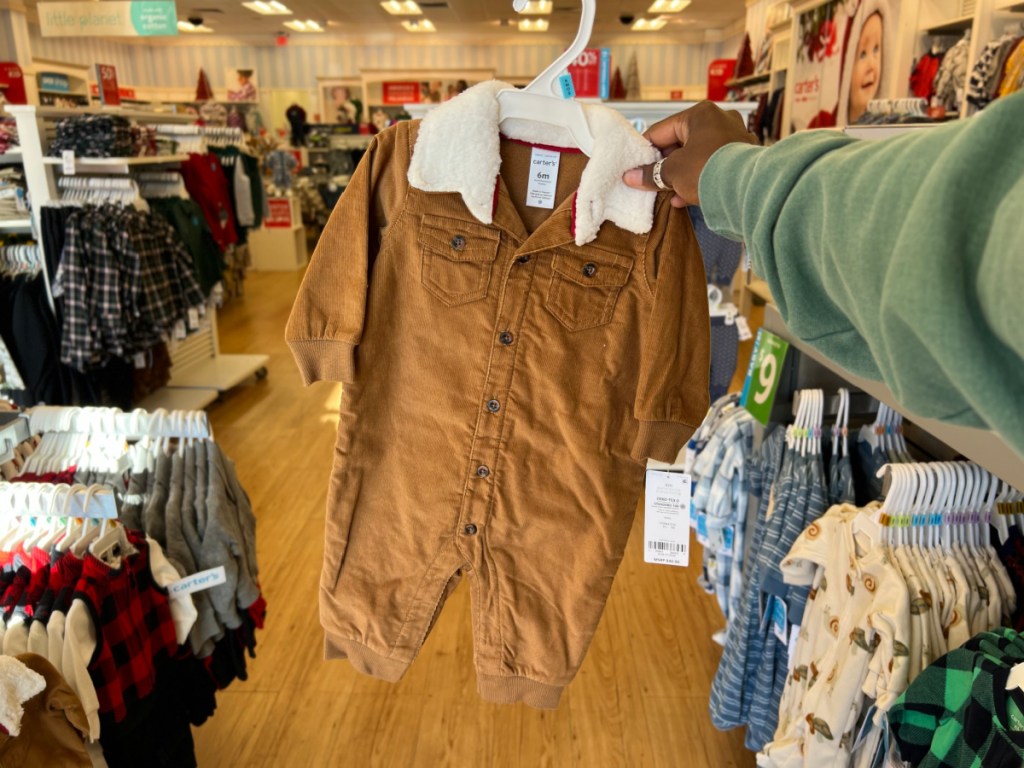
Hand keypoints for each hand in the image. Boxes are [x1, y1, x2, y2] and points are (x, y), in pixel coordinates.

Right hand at [622, 101, 756, 207]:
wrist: (747, 192)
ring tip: (666, 191)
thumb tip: (630, 177)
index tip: (634, 165)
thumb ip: (650, 173)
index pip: (662, 130)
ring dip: (680, 174)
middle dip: (665, 164)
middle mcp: (720, 120)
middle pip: (681, 142)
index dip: (645, 150)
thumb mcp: (672, 172)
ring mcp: (735, 138)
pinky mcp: (743, 159)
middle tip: (650, 180)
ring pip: (698, 156)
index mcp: (700, 114)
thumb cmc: (706, 171)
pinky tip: (684, 198)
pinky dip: (698, 179)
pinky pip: (713, 166)